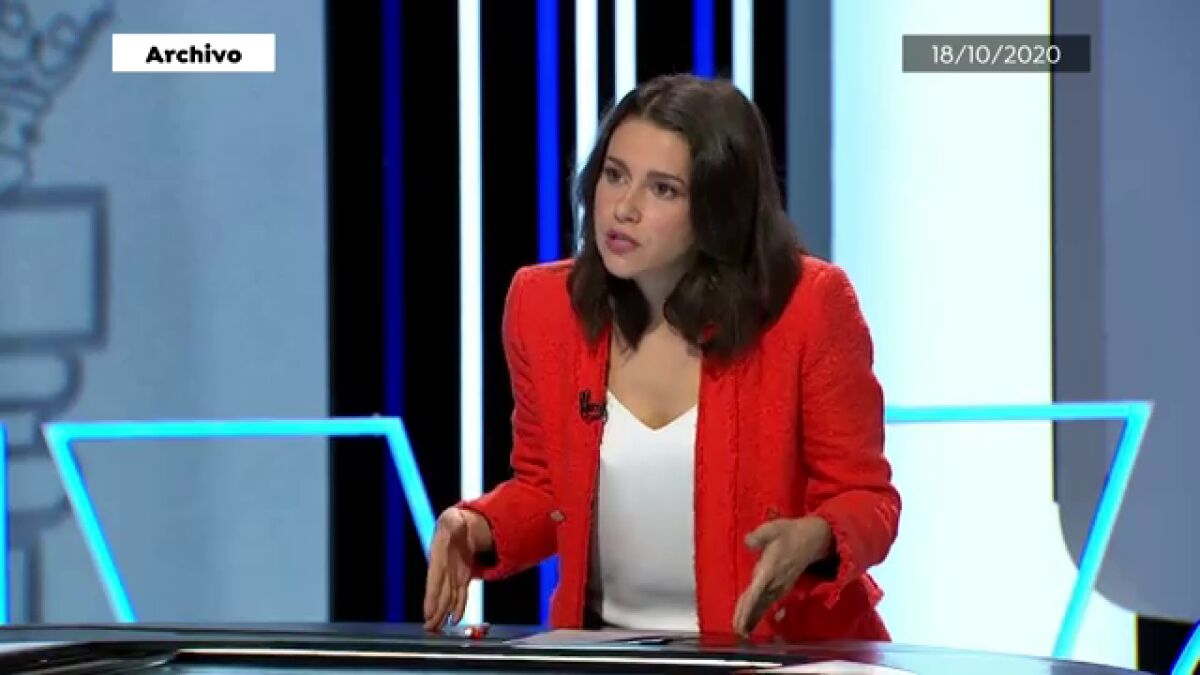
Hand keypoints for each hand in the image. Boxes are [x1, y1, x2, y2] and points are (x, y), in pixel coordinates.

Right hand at [422, 507, 490, 631]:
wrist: (458, 528)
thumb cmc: (453, 523)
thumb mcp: (452, 519)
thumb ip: (452, 522)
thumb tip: (453, 522)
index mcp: (438, 558)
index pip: (433, 580)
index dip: (430, 597)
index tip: (427, 612)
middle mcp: (444, 571)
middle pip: (439, 594)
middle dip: (435, 612)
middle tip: (429, 628)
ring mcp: (452, 576)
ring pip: (447, 598)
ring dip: (443, 614)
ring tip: (437, 629)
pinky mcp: (462, 578)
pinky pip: (460, 595)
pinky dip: (458, 607)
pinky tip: (455, 619)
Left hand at [732, 516, 832, 636]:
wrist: (812, 539)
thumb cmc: (790, 533)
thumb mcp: (773, 528)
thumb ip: (758, 536)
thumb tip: (747, 542)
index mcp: (770, 570)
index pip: (755, 593)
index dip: (747, 608)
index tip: (740, 621)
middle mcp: (775, 582)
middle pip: (758, 603)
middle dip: (747, 617)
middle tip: (737, 631)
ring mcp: (780, 585)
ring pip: (763, 604)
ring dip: (753, 617)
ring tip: (742, 630)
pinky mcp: (782, 585)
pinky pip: (768, 601)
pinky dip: (759, 611)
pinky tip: (753, 618)